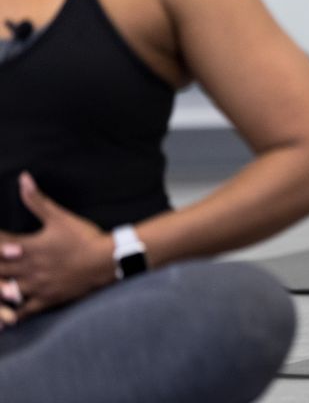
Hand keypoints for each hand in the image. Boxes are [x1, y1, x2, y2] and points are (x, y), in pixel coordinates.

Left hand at [0, 172, 114, 318]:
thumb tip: (23, 179)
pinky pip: (24, 312)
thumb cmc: (83, 237)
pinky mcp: (47, 299)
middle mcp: (27, 269)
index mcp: (28, 247)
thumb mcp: (60, 217)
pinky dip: (12, 316)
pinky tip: (4, 321)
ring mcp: (36, 286)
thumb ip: (37, 200)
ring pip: (5, 293)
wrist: (106, 261)